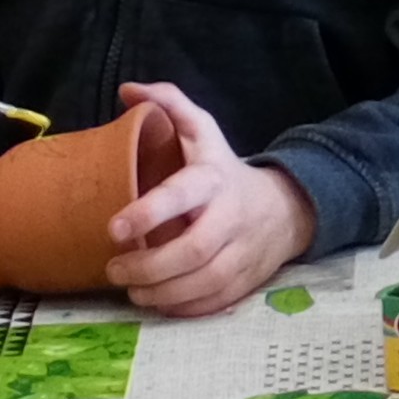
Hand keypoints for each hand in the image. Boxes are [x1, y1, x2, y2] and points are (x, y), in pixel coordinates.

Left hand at [104, 82, 317, 317]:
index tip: (113, 228)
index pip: (183, 196)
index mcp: (213, 180)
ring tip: (132, 289)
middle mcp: (232, 217)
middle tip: (115, 269)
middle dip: (149, 266)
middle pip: (195, 251)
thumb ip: (169, 105)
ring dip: (162, 292)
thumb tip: (127, 89)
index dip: (149, 213)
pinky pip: (214, 303)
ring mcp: (243, 252)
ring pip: (205, 283)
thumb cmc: (223, 169)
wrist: (284, 207)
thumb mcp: (203, 131)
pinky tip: (158, 302)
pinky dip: (183, 309)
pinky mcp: (246, 281)